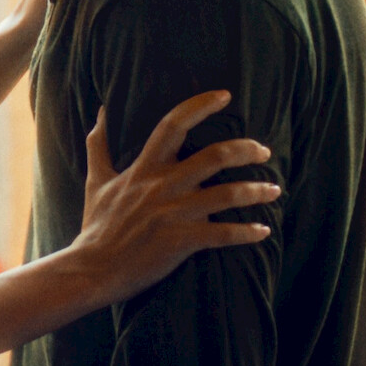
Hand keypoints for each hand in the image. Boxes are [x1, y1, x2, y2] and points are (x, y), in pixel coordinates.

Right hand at [70, 90, 277, 304]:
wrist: (92, 269)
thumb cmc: (96, 225)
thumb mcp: (95, 180)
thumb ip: (99, 145)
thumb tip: (101, 112)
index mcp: (144, 168)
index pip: (173, 125)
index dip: (200, 106)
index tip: (224, 96)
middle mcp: (161, 186)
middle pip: (215, 156)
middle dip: (247, 150)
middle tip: (264, 151)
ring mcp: (172, 214)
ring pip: (227, 194)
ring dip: (256, 190)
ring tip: (274, 189)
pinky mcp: (180, 241)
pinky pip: (223, 234)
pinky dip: (247, 232)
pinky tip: (263, 230)